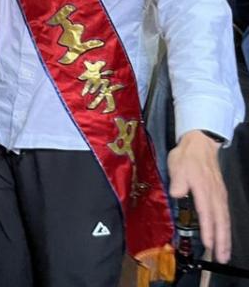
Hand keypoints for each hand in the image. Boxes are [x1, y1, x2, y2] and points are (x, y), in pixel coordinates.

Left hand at [168, 130, 229, 262]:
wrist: (201, 144)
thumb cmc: (186, 157)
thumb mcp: (177, 165)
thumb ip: (178, 181)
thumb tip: (177, 194)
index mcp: (203, 189)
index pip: (206, 213)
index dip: (207, 229)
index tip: (208, 244)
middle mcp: (215, 195)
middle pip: (220, 221)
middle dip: (221, 241)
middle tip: (222, 258)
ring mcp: (220, 196)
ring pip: (225, 220)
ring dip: (226, 238)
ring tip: (225, 253)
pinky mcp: (221, 195)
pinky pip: (225, 215)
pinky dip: (226, 228)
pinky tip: (225, 237)